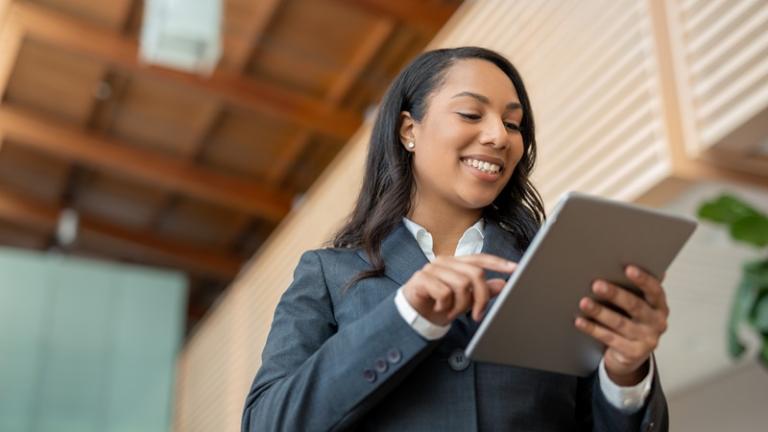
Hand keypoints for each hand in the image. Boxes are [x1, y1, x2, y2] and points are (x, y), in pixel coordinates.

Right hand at [402, 253, 516, 325]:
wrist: (413, 315)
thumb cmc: (440, 304)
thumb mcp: (465, 300)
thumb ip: (482, 290)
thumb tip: (503, 284)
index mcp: (456, 262)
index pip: (480, 258)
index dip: (498, 263)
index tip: (515, 269)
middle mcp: (445, 261)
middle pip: (475, 273)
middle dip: (481, 298)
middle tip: (478, 314)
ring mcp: (432, 269)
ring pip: (461, 285)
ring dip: (460, 305)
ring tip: (452, 312)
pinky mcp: (421, 279)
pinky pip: (444, 292)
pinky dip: (445, 306)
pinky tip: (439, 308)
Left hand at [574, 265, 668, 384]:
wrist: (631, 353)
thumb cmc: (632, 319)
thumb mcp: (637, 304)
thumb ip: (633, 287)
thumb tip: (621, 259)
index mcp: (659, 305)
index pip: (655, 290)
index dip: (643, 279)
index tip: (628, 268)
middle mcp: (657, 322)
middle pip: (635, 306)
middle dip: (615, 294)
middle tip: (597, 284)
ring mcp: (647, 339)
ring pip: (620, 323)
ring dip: (600, 312)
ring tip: (584, 302)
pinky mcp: (633, 353)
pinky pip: (610, 339)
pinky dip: (593, 329)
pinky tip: (580, 321)